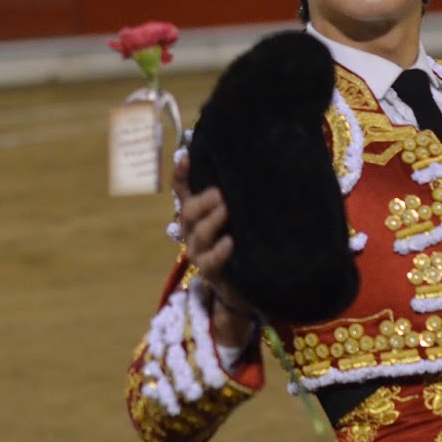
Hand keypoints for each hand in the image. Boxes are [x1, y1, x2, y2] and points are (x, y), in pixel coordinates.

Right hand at [172, 153, 255, 349]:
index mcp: (198, 213)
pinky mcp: (210, 272)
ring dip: (211, 221)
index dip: (181, 174)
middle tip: (219, 194)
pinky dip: (220, 250)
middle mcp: (193, 231)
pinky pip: (210, 260)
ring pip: (197, 234)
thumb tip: (260, 164)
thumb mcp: (242, 215)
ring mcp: (199, 252)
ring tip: (226, 210)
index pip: (183, 190)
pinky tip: (230, 242)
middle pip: (188, 212)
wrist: (247, 285)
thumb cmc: (245, 241)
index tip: (185, 156)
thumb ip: (242, 195)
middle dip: (202, 201)